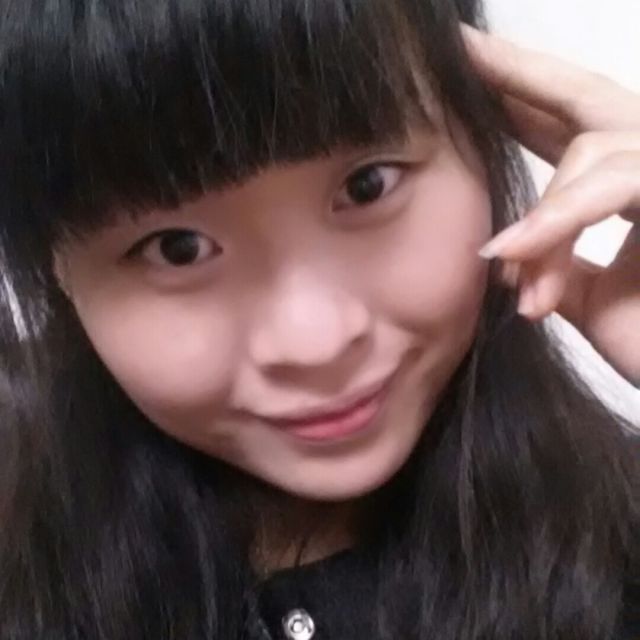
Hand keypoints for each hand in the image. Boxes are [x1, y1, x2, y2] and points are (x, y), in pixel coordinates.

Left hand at [461, 24, 639, 386]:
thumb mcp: (586, 301)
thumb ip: (554, 266)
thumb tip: (510, 254)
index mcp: (631, 189)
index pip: (569, 136)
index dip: (521, 108)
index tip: (468, 83)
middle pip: (588, 99)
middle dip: (523, 73)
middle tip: (463, 48)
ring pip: (593, 152)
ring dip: (541, 215)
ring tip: (500, 261)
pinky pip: (616, 186)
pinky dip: (559, 220)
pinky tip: (514, 249)